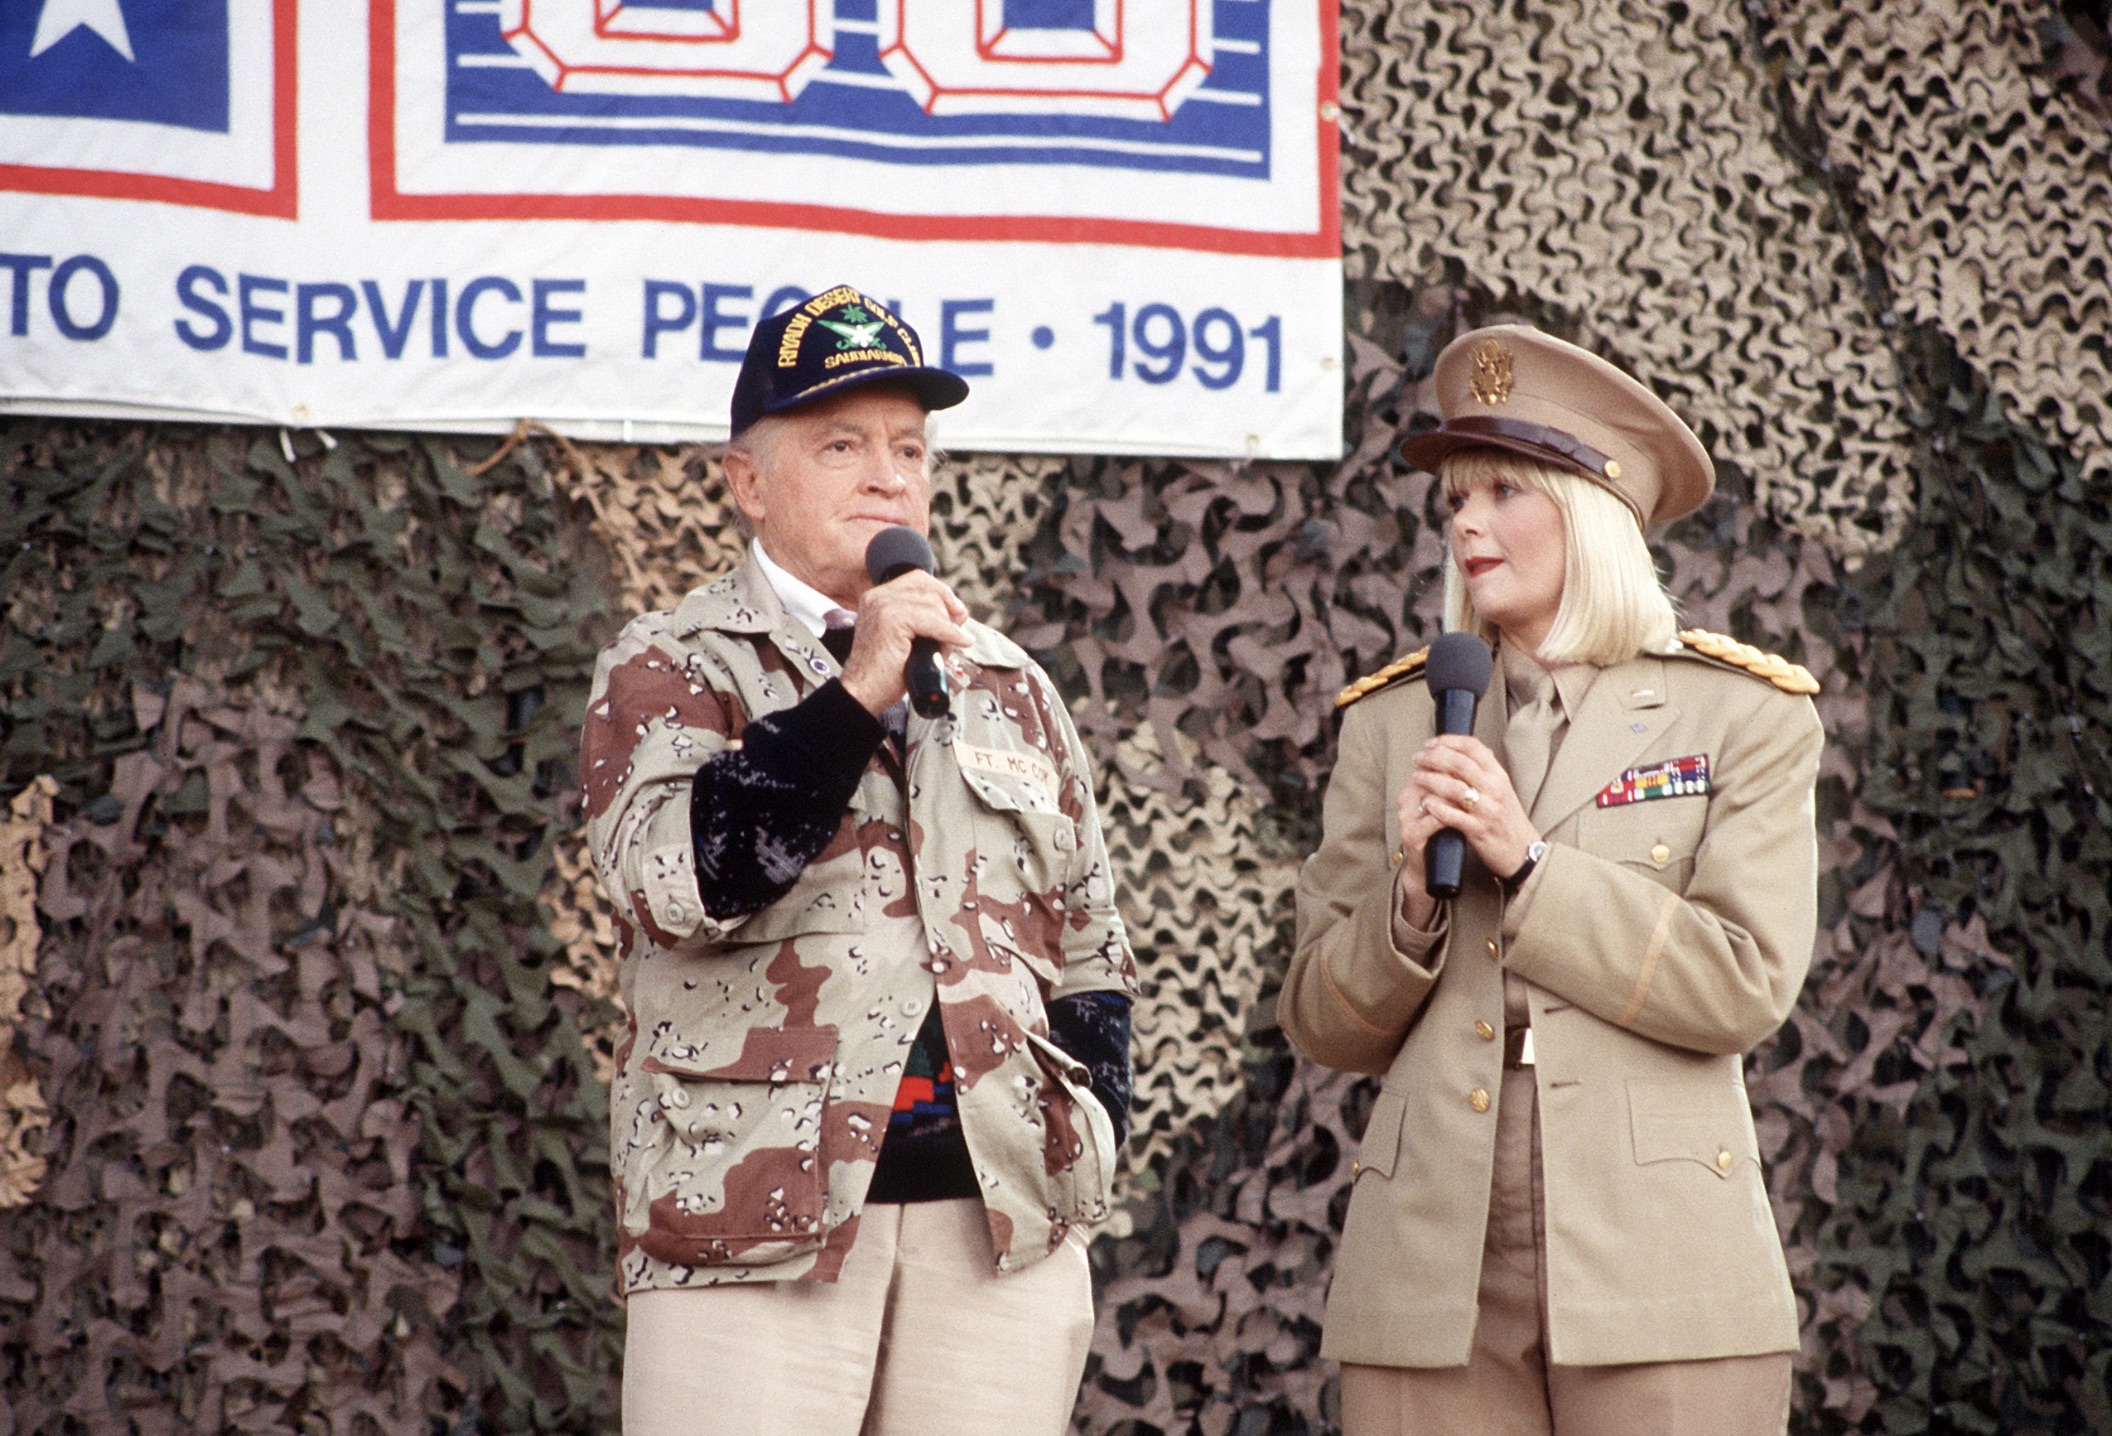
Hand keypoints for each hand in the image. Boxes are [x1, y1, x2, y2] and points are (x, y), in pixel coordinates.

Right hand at [839, 570, 970, 716]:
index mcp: (878, 598)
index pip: (918, 579)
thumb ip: (930, 622)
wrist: (864, 693)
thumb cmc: (886, 673)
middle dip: (948, 609)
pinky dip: (950, 633)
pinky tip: (959, 642)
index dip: (941, 593)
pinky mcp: (891, 620)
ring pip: (933, 604)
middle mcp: (877, 596)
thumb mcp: (910, 639)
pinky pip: (933, 621)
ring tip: (945, 647)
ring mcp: (882, 605)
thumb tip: (960, 612)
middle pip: (928, 587)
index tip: (956, 612)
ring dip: (947, 626)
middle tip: (956, 631)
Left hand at [1396, 735, 1540, 919]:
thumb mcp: (1503, 789)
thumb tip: (1465, 749)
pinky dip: (1436, 807)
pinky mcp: (1478, 830)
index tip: (1431, 743)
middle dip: (1433, 758)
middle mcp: (1494, 789)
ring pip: (1453, 787)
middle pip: (1459, 763)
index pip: (1473, 747)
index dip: (1448, 741)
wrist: (1522, 851)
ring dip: (1430, 780)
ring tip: (1416, 778)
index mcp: (1499, 776)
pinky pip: (1452, 815)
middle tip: (1417, 759)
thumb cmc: (1508, 819)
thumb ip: (1485, 770)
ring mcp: (1487, 810)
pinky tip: (1425, 802)